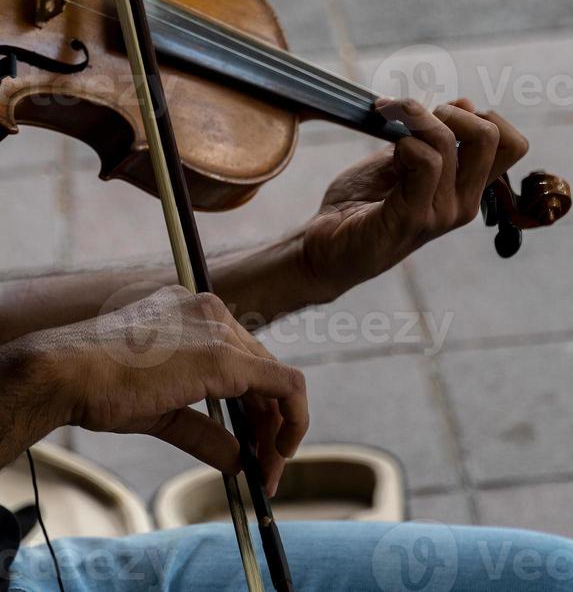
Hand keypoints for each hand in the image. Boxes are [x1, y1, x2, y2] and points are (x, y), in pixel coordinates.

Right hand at [7, 288, 307, 495]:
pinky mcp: (224, 354)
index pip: (241, 361)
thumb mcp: (161, 409)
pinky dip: (292, 420)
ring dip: (277, 431)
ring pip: (275, 380)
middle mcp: (211, 312)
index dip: (255, 407)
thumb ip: (204, 429)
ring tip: (268, 474)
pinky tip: (278, 455)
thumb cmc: (98, 386)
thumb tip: (238, 460)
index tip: (254, 445)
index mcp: (192, 314)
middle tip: (266, 470)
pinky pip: (284, 384)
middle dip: (269, 425)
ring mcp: (219, 328)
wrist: (67, 372)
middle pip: (260, 372)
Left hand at [302, 98, 528, 299]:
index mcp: (466, 188)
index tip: (440, 113)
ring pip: (448, 143)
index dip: (481, 115)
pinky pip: (425, 163)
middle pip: (492, 136)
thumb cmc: (361, 204)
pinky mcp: (412, 219)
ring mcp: (442, 214)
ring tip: (386, 119)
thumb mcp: (401, 159)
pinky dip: (404, 142)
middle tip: (412, 115)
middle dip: (450, 111)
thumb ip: (433, 138)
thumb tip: (465, 102)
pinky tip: (387, 150)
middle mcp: (463, 203)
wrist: (324, 246)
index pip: (513, 144)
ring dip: (413, 118)